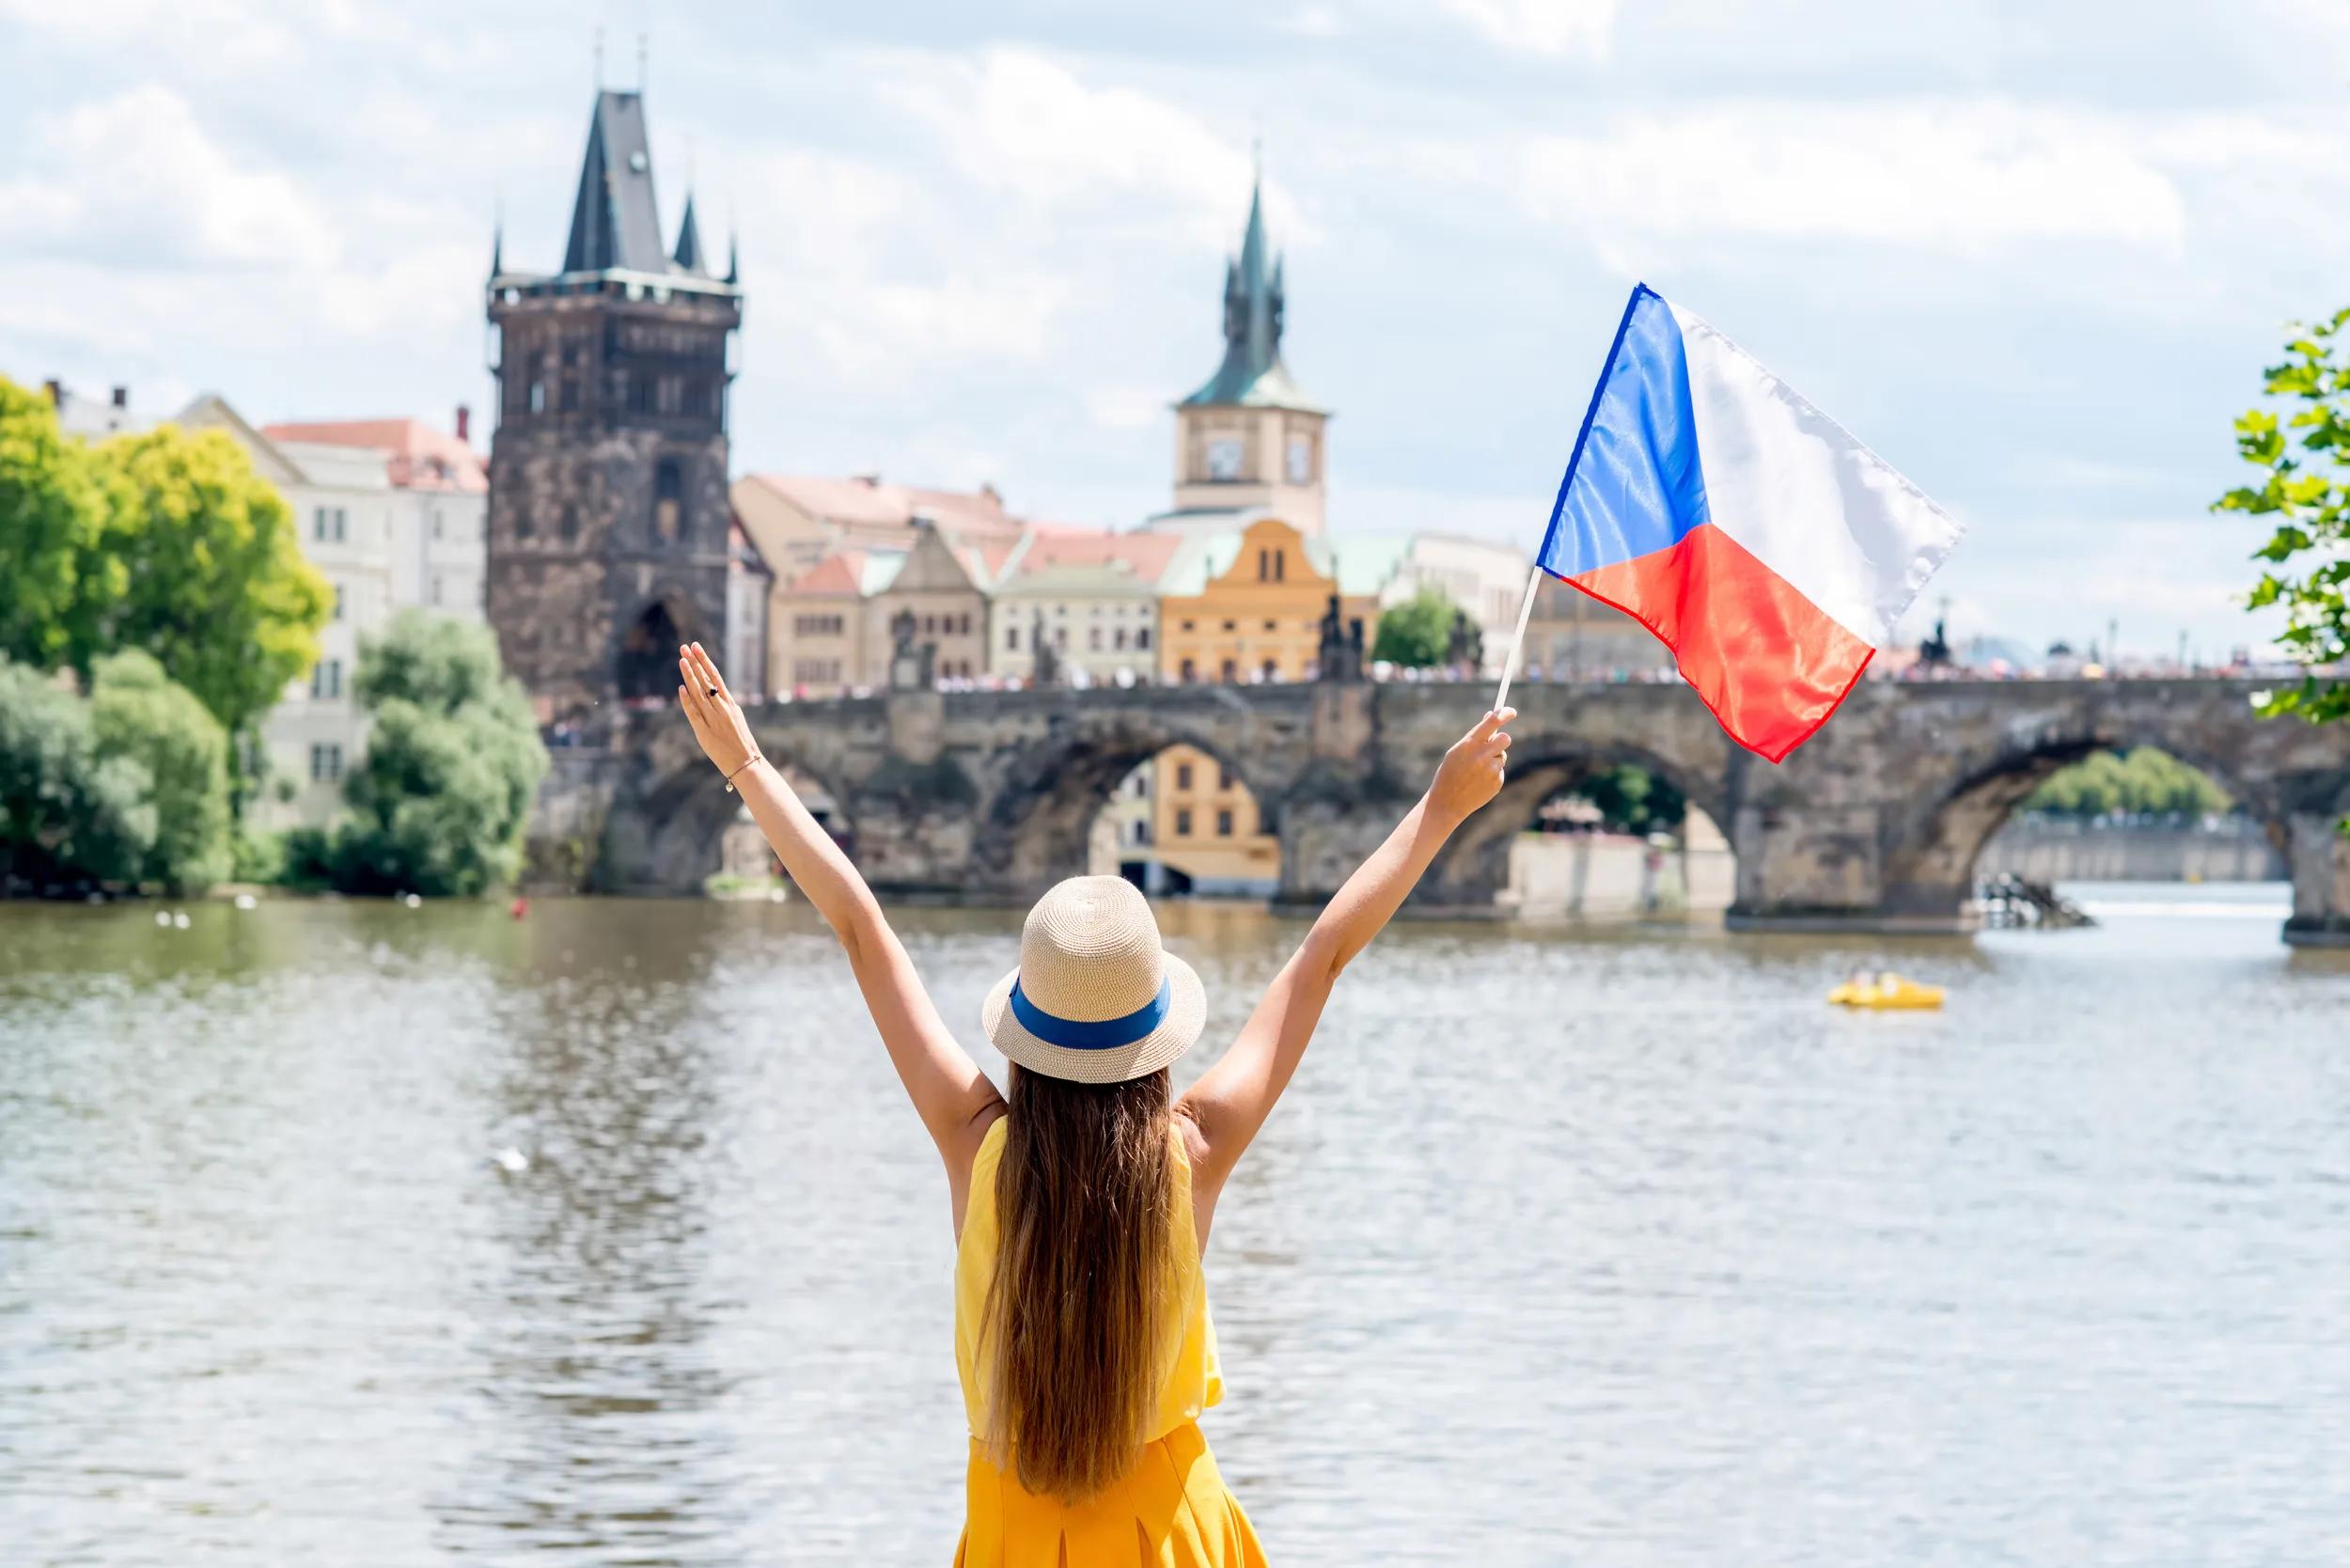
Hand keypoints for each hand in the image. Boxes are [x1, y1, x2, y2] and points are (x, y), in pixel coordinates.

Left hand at [675, 643, 758, 777]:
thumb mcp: (736, 719)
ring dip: (690, 675)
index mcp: (731, 704)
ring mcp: (714, 719)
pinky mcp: (705, 732)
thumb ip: (724, 706)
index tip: (696, 647)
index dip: (705, 661)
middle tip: (685, 646)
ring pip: (699, 693)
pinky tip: (682, 688)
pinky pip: (694, 713)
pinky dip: (687, 701)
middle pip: (706, 680)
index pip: (715, 677)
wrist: (746, 763)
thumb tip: (712, 692)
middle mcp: (723, 708)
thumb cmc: (741, 743)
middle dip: (695, 662)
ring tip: (682, 660)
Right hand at [1427, 707, 1512, 824]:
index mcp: (1469, 744)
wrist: (1447, 803)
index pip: (1493, 722)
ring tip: (1476, 771)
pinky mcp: (1497, 782)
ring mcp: (1491, 770)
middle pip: (1505, 738)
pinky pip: (1499, 770)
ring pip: (1502, 756)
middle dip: (1501, 740)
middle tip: (1494, 744)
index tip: (1511, 712)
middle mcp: (1482, 756)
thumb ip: (1475, 735)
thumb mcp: (1457, 751)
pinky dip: (1492, 774)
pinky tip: (1478, 782)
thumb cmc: (1450, 773)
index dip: (1505, 713)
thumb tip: (1491, 715)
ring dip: (1493, 759)